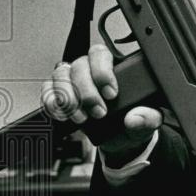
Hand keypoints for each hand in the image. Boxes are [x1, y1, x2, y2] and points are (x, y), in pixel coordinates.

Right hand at [40, 42, 161, 163]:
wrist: (119, 141)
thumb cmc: (132, 123)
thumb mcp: (148, 122)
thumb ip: (148, 118)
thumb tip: (135, 118)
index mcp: (113, 68)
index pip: (100, 54)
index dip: (102, 72)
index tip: (111, 94)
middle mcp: (90, 70)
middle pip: (79, 66)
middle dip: (87, 92)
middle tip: (99, 112)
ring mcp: (72, 81)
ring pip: (60, 75)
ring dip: (69, 98)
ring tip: (83, 118)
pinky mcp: (58, 95)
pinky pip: (47, 91)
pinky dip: (53, 103)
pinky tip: (65, 115)